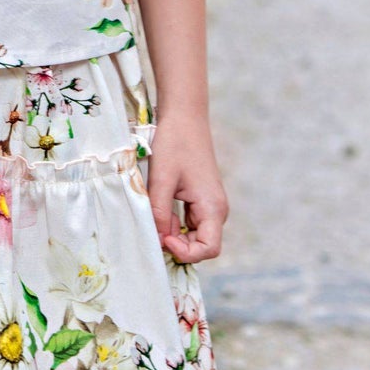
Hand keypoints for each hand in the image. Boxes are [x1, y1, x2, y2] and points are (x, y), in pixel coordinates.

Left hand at [145, 119, 227, 263]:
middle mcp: (216, 210)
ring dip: (172, 232)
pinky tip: (159, 206)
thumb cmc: (174, 143)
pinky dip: (173, 222)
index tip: (164, 238)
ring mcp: (209, 205)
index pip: (208, 249)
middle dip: (176, 244)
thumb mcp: (162, 180)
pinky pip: (188, 222)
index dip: (186, 252)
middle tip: (153, 228)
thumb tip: (158, 240)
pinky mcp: (200, 199)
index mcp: (213, 207)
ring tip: (155, 212)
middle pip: (200, 246)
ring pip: (192, 235)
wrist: (184, 116)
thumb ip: (159, 213)